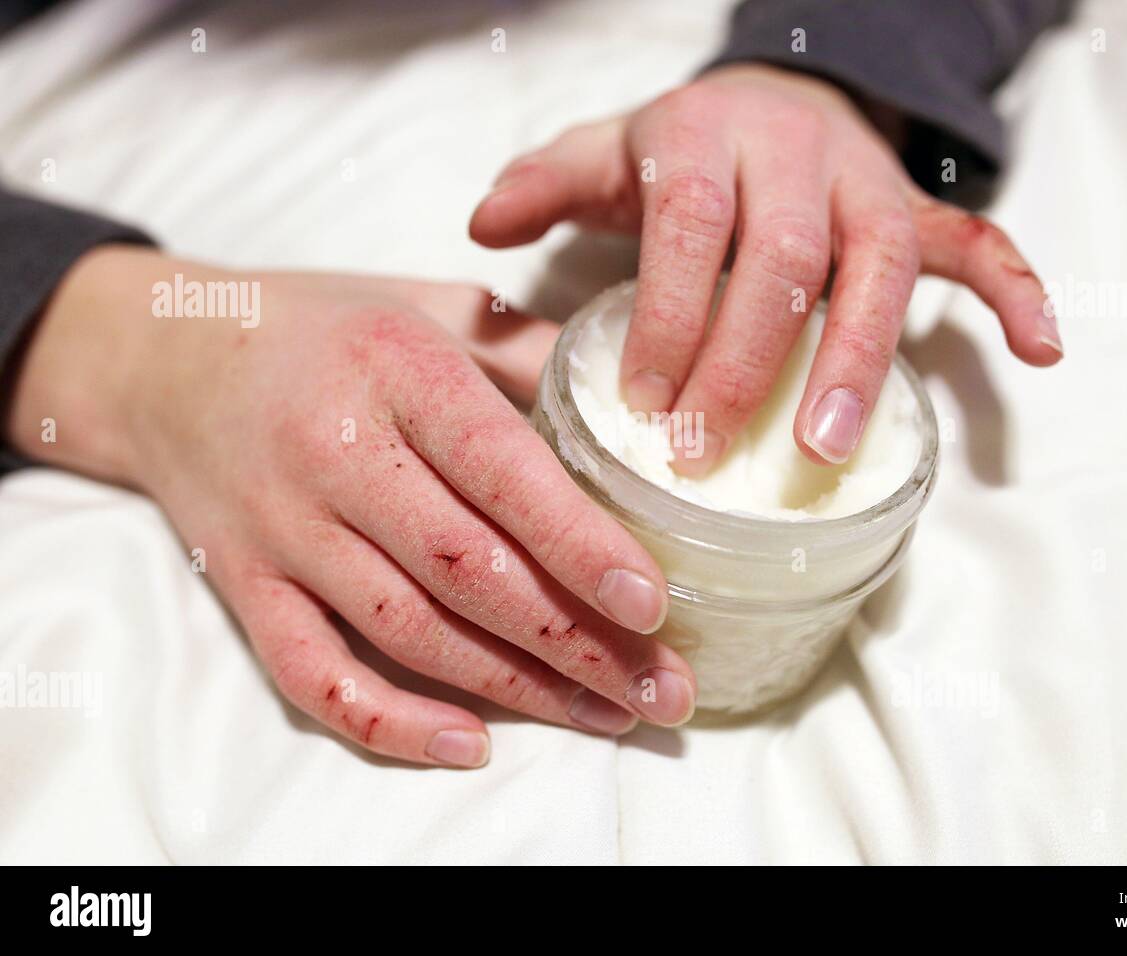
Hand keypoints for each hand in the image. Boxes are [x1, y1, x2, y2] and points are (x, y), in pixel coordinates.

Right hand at [5, 246, 697, 766]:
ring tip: (607, 714)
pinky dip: (389, 721)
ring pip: (409, 631)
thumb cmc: (327, 327)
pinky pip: (312, 673)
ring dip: (517, 688)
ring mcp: (283, 528)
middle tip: (662, 688)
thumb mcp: (433, 305)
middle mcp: (336, 453)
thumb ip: (533, 353)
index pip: (499, 469)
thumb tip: (641, 408)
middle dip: (576, 640)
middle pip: (466, 570)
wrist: (165, 355)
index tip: (652, 601)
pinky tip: (472, 744)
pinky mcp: (245, 584)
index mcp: (397, 370)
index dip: (578, 543)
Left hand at [470, 63, 1062, 473]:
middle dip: (745, 360)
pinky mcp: (917, 211)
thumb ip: (548, 181)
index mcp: (703, 139)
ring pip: (879, 264)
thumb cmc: (684, 149)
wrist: (777, 96)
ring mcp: (865, 184)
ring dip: (860, 358)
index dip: (668, 312)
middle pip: (780, 258)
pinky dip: (1016, 292)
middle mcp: (793, 156)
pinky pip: (978, 243)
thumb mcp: (609, 150)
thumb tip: (481, 225)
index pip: (688, 225)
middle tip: (706, 449)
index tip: (643, 401)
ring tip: (828, 448)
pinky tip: (1043, 352)